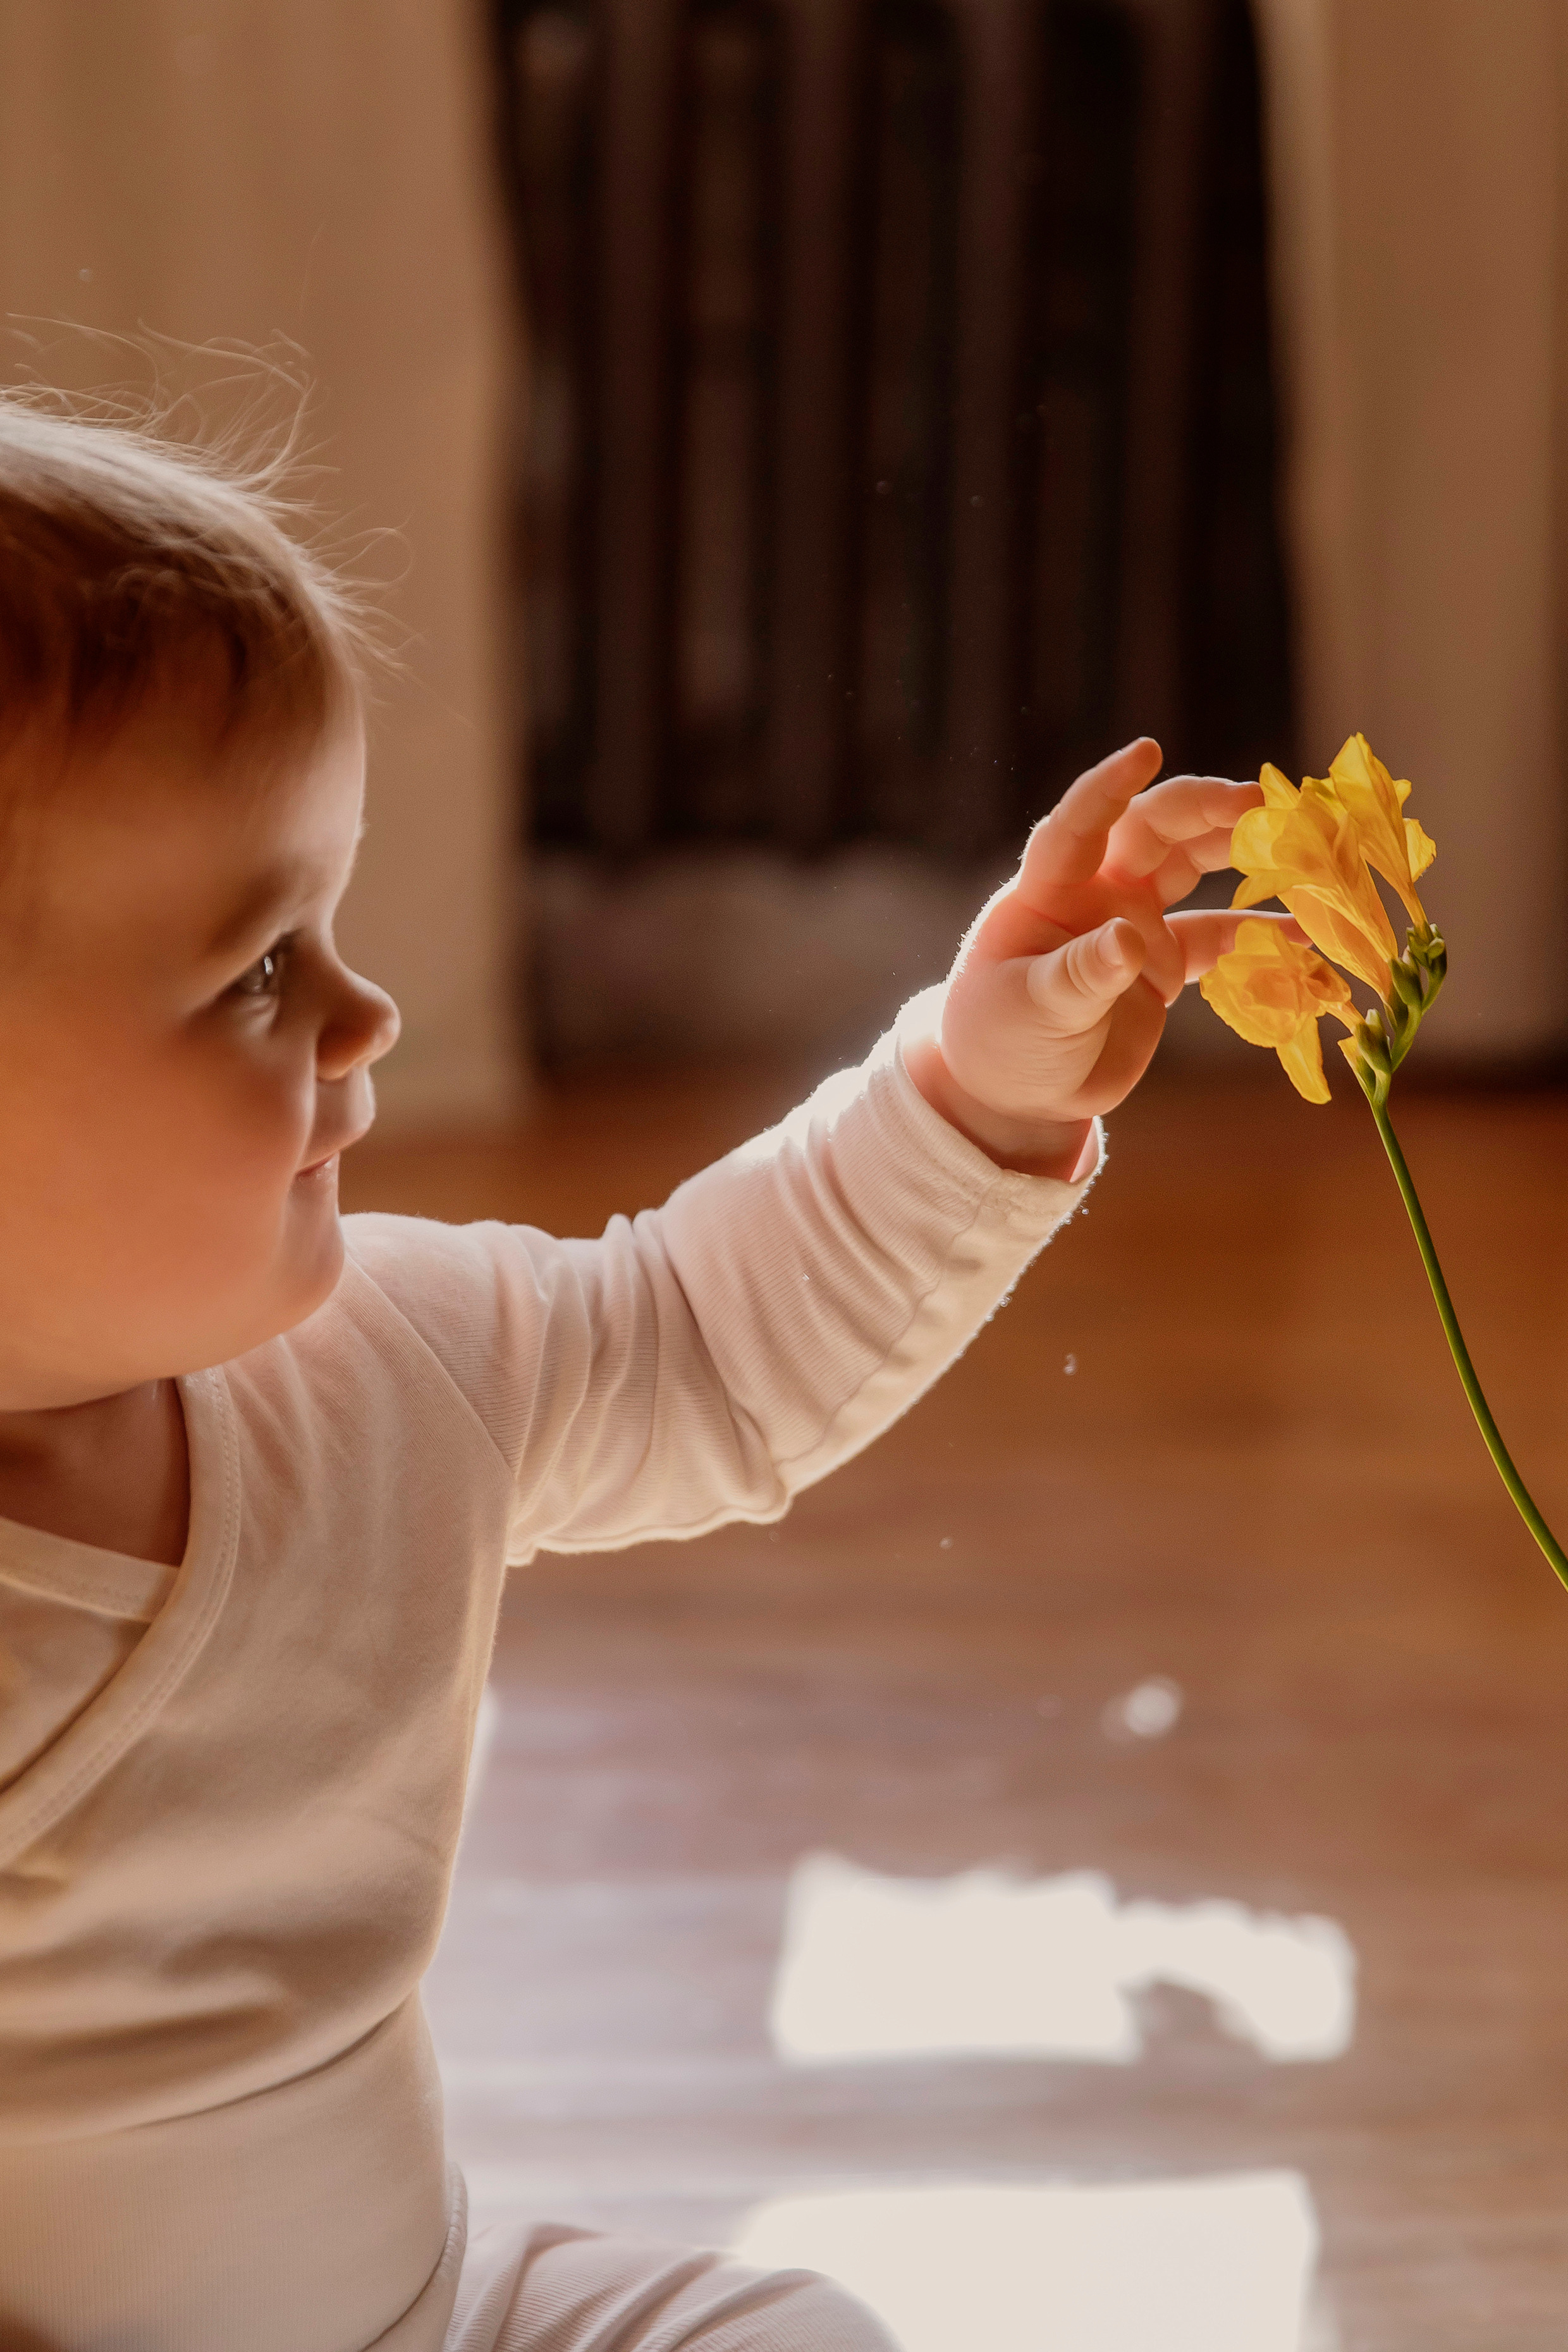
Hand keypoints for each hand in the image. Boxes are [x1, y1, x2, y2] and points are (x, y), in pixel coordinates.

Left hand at [903, 739, 1294, 1178]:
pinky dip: (1257, 935)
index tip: (1145, 751)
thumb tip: (1130, 940)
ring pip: (1189, 867)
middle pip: (1151, 831)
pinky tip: (1303, 934)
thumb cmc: (1002, 1042)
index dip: (1109, 787)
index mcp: (1047, 890)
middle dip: (1202, 810)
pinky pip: (1217, 937)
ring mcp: (1133, 921)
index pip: (1078, 824)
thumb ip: (1080, 975)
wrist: (1019, 1092)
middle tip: (1259, 802)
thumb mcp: (1032, 1011)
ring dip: (1236, 851)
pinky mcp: (1162, 963)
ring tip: (1293, 846)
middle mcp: (1094, 892)